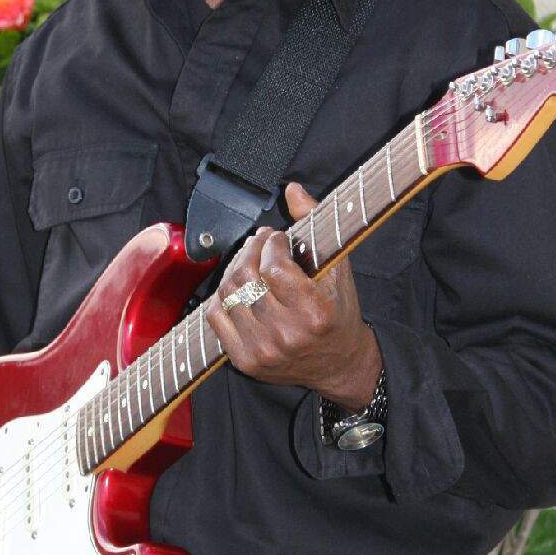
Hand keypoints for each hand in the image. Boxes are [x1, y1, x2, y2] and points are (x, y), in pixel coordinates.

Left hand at [207, 180, 382, 410]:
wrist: (339, 363)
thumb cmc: (339, 312)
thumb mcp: (339, 267)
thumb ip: (317, 224)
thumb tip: (293, 190)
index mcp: (316, 313)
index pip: (274, 267)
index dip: (272, 244)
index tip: (279, 240)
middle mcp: (288, 335)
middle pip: (246, 277)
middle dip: (251, 250)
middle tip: (261, 243)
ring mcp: (263, 351)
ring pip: (229, 293)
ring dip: (236, 268)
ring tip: (251, 262)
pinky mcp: (245, 361)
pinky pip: (216, 316)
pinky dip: (223, 296)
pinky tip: (240, 287)